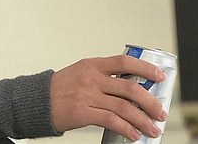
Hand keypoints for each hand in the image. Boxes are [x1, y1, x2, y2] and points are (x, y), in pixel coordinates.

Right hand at [50, 55, 167, 140]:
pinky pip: (111, 121)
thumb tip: (134, 89)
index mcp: (92, 65)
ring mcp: (86, 95)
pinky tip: (133, 134)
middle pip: (130, 88)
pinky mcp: (82, 112)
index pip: (124, 62)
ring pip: (124, 107)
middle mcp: (91, 78)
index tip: (160, 77)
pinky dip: (127, 129)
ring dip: (143, 120)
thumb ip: (103, 77)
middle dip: (151, 102)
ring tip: (153, 128)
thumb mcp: (81, 74)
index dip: (146, 68)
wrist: (36, 101)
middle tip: (161, 112)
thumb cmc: (61, 89)